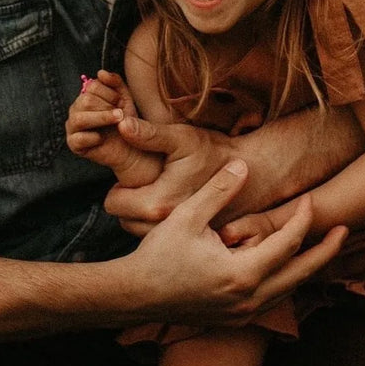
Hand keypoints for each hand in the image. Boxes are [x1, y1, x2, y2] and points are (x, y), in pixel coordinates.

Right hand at [66, 71, 126, 159]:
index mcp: (87, 94)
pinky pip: (78, 138)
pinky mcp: (74, 144)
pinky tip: (102, 139)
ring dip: (102, 119)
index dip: (111, 94)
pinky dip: (93, 138)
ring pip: (79, 117)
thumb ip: (114, 82)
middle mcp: (77, 108)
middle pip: (86, 100)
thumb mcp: (124, 97)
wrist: (133, 148)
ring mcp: (73, 126)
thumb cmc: (128, 121)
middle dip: (107, 108)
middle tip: (120, 115)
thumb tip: (101, 73)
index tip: (121, 103)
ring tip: (117, 122)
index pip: (92, 86)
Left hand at [103, 117, 235, 235]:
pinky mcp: (189, 242)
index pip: (112, 204)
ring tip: (159, 191)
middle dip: (129, 201)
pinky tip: (172, 204)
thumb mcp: (180, 138)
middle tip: (147, 181)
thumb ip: (148, 134)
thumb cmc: (214, 153)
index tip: (134, 174)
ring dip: (142, 213)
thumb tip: (121, 123)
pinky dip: (159, 223)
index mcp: (156, 204)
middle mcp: (163, 228)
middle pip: (122, 219)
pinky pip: (157, 235)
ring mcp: (177, 238)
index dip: (119, 186)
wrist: (251, 173)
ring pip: (138, 229)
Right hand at [127, 160, 347, 325]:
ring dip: (306, 267)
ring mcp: (243, 313)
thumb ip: (219, 190)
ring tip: (321, 247)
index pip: (286, 245)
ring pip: (288, 289)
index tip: (312, 200)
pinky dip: (285, 279)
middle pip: (300, 273)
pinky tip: (284, 265)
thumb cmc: (159, 254)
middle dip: (325, 251)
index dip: (302, 220)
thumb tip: (244, 165)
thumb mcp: (188, 215)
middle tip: (345, 229)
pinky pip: (272, 298)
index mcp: (242, 274)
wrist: (136, 294)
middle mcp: (249, 299)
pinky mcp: (234, 317)